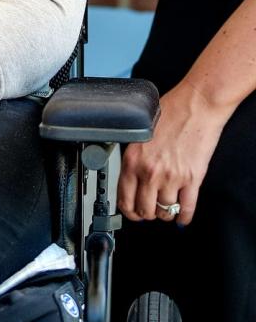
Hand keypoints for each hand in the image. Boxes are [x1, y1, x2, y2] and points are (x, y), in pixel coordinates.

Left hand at [117, 80, 231, 225]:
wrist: (196, 105)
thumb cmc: (171, 111)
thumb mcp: (141, 132)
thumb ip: (136, 156)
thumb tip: (133, 176)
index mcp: (133, 159)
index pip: (125, 199)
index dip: (129, 211)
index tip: (134, 213)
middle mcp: (150, 171)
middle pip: (145, 210)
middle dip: (148, 214)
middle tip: (152, 210)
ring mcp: (172, 177)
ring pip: (166, 212)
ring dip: (167, 213)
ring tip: (168, 208)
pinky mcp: (192, 178)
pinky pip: (187, 208)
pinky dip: (184, 217)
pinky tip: (183, 216)